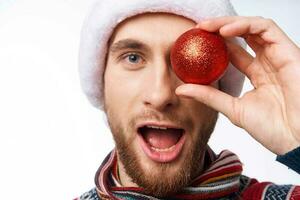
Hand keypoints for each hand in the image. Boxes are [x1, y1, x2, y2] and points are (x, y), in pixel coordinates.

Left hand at [176, 16, 299, 154]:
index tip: (193, 43)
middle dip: (218, 29)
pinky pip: (266, 28)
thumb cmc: (272, 128)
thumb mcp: (233, 109)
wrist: (295, 140)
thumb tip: (181, 90)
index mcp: (257, 74)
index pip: (233, 52)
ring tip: (206, 27)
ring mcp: (278, 55)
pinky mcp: (288, 51)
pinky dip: (245, 25)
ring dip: (228, 23)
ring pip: (252, 27)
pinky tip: (225, 32)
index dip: (214, 44)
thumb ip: (209, 96)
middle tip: (197, 29)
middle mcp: (267, 62)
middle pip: (241, 36)